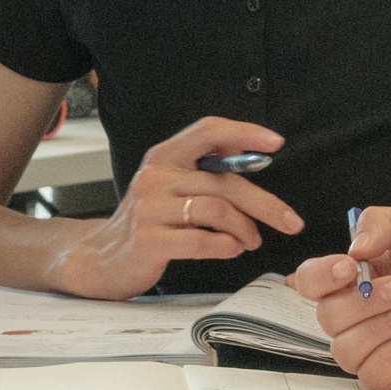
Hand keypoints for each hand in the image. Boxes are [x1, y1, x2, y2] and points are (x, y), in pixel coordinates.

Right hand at [55, 118, 302, 299]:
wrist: (100, 258)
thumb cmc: (148, 221)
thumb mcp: (170, 185)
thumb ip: (205, 171)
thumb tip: (254, 158)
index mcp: (164, 156)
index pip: (208, 131)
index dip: (244, 133)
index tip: (276, 144)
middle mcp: (155, 176)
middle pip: (224, 181)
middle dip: (264, 203)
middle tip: (290, 221)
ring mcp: (150, 208)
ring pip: (217, 210)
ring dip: (244, 228)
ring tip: (251, 241)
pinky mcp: (149, 241)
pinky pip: (201, 240)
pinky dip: (226, 246)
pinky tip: (232, 249)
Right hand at [289, 206, 390, 389]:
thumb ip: (384, 224)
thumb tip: (352, 246)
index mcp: (360, 274)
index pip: (312, 280)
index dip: (319, 276)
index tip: (348, 266)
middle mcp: (362, 311)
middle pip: (325, 316)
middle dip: (360, 302)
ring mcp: (378, 344)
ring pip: (342, 349)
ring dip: (374, 328)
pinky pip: (368, 374)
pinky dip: (385, 354)